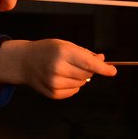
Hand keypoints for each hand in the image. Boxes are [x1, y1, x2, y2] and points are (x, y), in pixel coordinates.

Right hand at [0, 38, 118, 98]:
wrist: (24, 61)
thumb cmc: (47, 50)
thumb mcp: (65, 45)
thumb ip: (85, 53)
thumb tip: (102, 62)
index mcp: (63, 52)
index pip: (89, 63)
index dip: (103, 68)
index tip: (113, 71)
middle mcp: (58, 68)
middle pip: (87, 74)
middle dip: (89, 70)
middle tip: (79, 63)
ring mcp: (54, 82)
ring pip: (81, 84)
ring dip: (80, 78)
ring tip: (66, 69)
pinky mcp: (53, 93)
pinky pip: (73, 92)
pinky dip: (73, 86)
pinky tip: (62, 77)